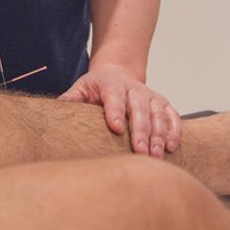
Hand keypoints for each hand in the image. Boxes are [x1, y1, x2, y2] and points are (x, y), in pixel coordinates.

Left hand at [60, 65, 181, 157]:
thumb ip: (70, 100)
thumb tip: (55, 112)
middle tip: (140, 152)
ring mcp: (150, 96)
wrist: (118, 73)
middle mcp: (134, 89)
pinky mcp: (163, 104)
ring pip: (158, 115)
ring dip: (159, 135)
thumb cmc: (97, 87)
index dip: (115, 112)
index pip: (114, 98)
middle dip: (140, 131)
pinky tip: (172, 147)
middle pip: (139, 109)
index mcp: (112, 85)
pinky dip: (174, 131)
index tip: (116, 128)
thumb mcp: (81, 88)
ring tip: (156, 156)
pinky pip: (172, 116)